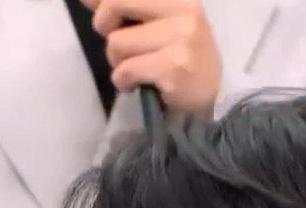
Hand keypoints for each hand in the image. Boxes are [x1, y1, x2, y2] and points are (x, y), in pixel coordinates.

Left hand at [84, 0, 223, 116]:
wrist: (211, 99)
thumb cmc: (180, 59)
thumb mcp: (158, 25)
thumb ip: (125, 8)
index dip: (103, 1)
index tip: (93, 6)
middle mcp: (183, 9)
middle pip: (115, 3)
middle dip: (105, 25)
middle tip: (119, 45)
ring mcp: (181, 38)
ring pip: (116, 42)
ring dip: (118, 61)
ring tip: (138, 69)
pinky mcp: (174, 67)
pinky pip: (124, 70)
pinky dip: (124, 81)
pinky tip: (140, 84)